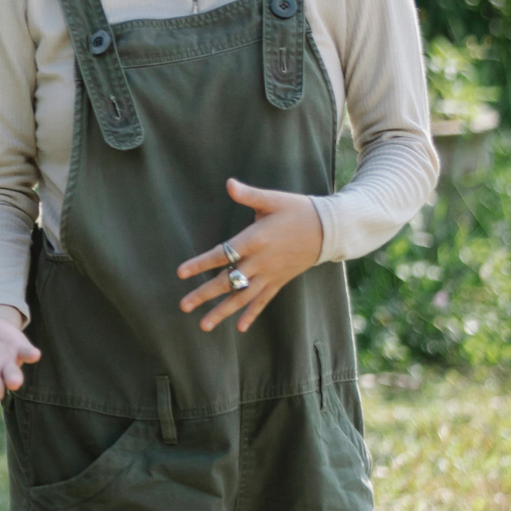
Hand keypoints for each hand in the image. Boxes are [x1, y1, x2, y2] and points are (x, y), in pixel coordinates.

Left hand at [175, 178, 324, 331]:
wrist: (329, 230)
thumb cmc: (298, 210)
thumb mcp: (274, 199)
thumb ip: (249, 195)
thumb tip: (229, 183)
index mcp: (255, 240)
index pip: (223, 254)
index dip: (201, 263)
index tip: (180, 273)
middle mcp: (261, 261)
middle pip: (229, 282)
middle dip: (205, 295)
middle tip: (183, 306)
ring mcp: (270, 274)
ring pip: (243, 297)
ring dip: (223, 311)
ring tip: (204, 326)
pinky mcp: (279, 281)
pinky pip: (263, 301)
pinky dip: (251, 314)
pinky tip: (239, 327)